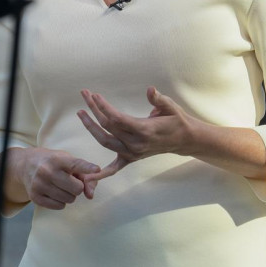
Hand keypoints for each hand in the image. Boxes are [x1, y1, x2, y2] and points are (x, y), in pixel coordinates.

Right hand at [7, 147, 101, 209]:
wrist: (26, 165)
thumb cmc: (53, 162)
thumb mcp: (68, 160)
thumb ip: (84, 175)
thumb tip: (91, 195)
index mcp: (57, 159)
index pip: (75, 164)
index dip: (87, 168)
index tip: (97, 169)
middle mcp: (47, 171)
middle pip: (76, 188)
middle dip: (78, 187)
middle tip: (71, 182)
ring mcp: (39, 185)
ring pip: (69, 199)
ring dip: (69, 195)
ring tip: (61, 186)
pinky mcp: (35, 197)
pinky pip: (59, 206)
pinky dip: (61, 202)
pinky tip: (54, 192)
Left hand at [77, 87, 195, 179]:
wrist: (184, 140)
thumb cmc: (176, 120)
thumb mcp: (171, 107)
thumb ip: (159, 99)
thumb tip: (150, 90)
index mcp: (145, 130)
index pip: (118, 119)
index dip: (104, 107)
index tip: (95, 95)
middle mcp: (136, 144)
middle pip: (108, 126)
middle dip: (94, 110)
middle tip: (85, 95)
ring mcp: (133, 153)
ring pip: (106, 141)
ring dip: (91, 127)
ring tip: (81, 112)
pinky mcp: (132, 158)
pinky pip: (114, 168)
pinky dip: (102, 174)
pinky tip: (88, 177)